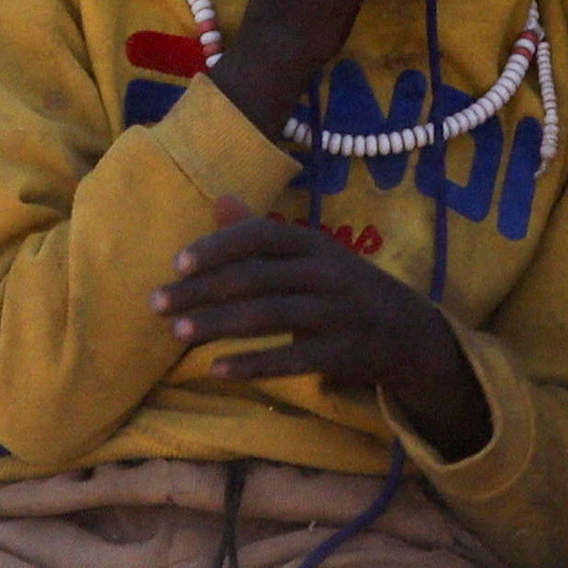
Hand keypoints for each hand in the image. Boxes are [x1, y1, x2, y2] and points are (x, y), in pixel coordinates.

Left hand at [156, 207, 486, 453]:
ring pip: (267, 315)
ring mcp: (337, 312)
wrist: (411, 332)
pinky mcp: (343, 352)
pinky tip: (216, 369)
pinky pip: (292, 358)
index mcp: (314, 242)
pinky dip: (252, 363)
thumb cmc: (345, 287)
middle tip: (156, 304)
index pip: (260, 236)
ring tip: (176, 333)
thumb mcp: (312, 252)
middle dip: (201, 290)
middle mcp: (326, 272)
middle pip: (254, 277)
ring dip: (217, 324)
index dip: (217, 247)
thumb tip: (218, 198)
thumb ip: (263, 230)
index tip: (177, 264)